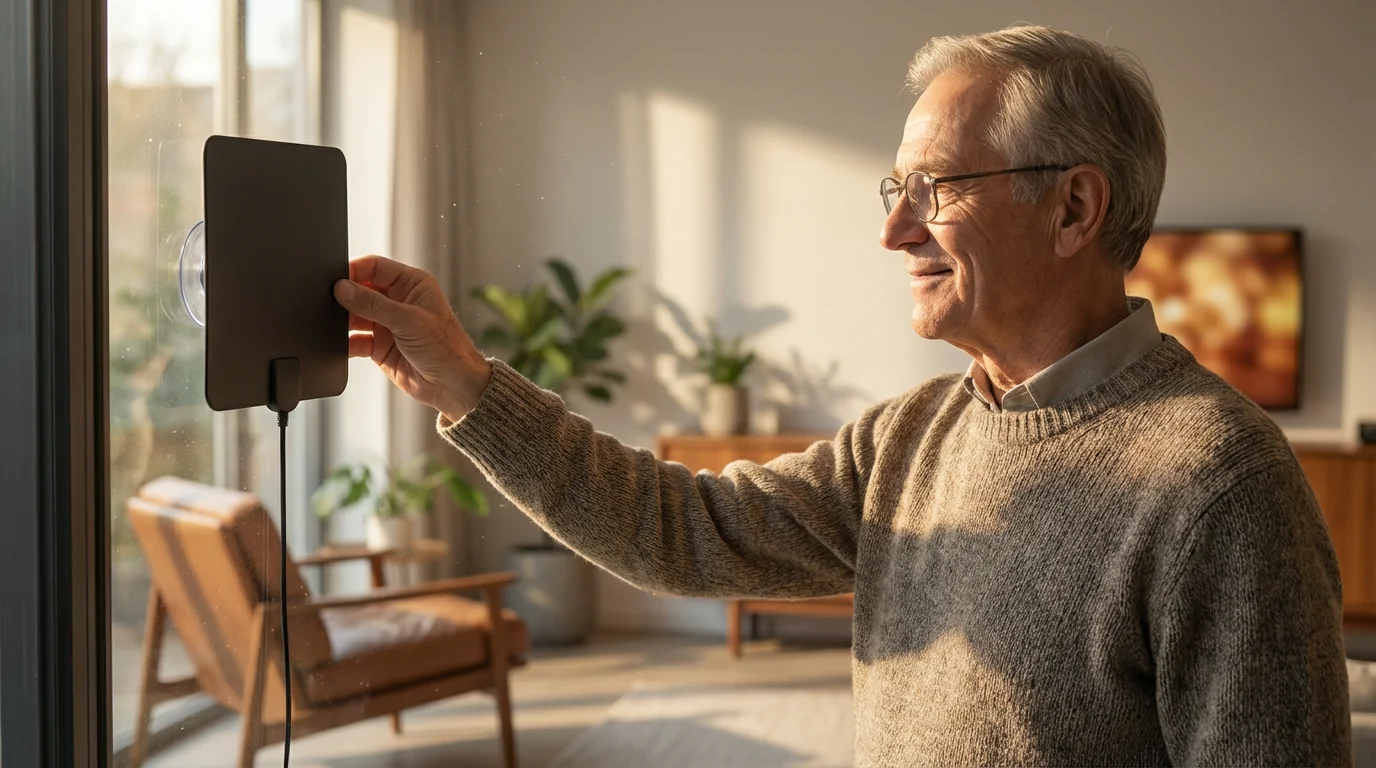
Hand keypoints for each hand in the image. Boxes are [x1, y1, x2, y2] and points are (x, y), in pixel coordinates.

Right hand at [334, 255, 491, 421]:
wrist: (452, 388)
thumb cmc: (446, 349)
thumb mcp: (409, 321)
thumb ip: (374, 304)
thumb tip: (343, 288)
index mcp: (412, 284)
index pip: (375, 267)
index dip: (354, 270)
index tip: (335, 279)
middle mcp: (398, 301)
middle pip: (361, 289)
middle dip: (345, 296)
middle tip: (329, 302)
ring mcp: (387, 324)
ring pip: (354, 314)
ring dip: (343, 320)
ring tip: (335, 324)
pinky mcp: (379, 346)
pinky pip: (355, 339)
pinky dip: (345, 342)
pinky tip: (341, 344)